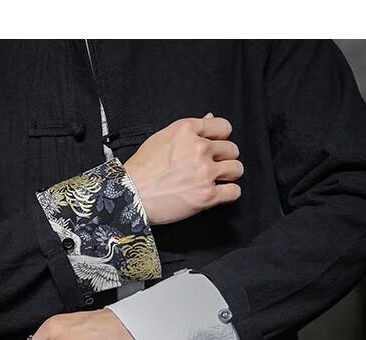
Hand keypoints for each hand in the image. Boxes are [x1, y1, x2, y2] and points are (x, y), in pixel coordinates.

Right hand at [123, 113, 242, 224]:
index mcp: (186, 130)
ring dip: (228, 175)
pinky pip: (234, 192)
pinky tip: (218, 193)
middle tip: (210, 166)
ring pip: (236, 169)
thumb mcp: (161, 138)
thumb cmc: (140, 170)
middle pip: (232, 149)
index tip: (215, 146)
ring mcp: (204, 172)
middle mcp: (198, 149)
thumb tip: (209, 118)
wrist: (129, 195)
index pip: (223, 126)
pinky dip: (228, 194)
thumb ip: (189, 130)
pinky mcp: (207, 195)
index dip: (220, 137)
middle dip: (223, 158)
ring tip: (214, 180)